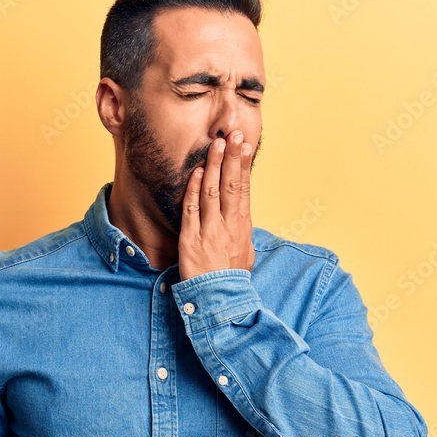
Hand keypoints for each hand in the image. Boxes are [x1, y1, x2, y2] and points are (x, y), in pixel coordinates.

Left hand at [178, 129, 254, 281]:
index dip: (243, 165)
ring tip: (215, 145)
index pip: (243, 189)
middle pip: (231, 185)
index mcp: (242, 226)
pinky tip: (195, 173)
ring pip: (212, 192)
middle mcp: (228, 225)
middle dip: (232, 158)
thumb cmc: (232, 277)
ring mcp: (210, 231)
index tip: (245, 144)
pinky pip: (192, 210)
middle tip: (233, 135)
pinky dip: (193, 190)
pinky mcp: (191, 240)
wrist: (221, 301)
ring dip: (213, 167)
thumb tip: (242, 213)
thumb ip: (242, 229)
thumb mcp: (245, 251)